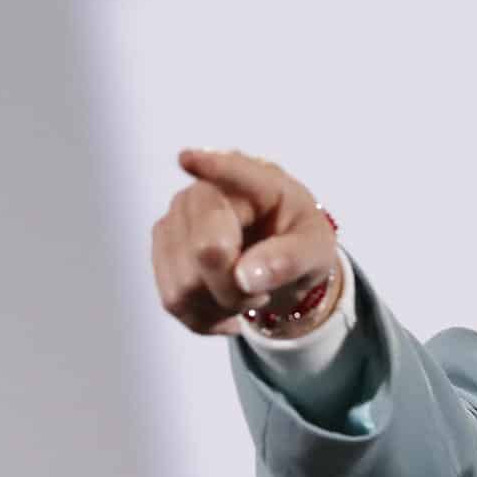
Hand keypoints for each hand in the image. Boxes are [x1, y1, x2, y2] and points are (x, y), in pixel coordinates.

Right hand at [152, 149, 339, 336]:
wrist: (278, 260)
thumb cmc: (297, 242)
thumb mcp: (315, 250)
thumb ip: (290, 259)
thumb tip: (246, 277)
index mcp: (253, 182)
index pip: (230, 172)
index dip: (210, 167)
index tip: (189, 160)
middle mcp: (202, 194)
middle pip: (206, 252)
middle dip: (236, 288)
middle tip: (261, 289)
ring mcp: (174, 221)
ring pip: (184, 285)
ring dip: (221, 305)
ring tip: (245, 293)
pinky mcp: (161, 253)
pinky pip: (175, 301)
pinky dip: (206, 316)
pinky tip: (225, 304)